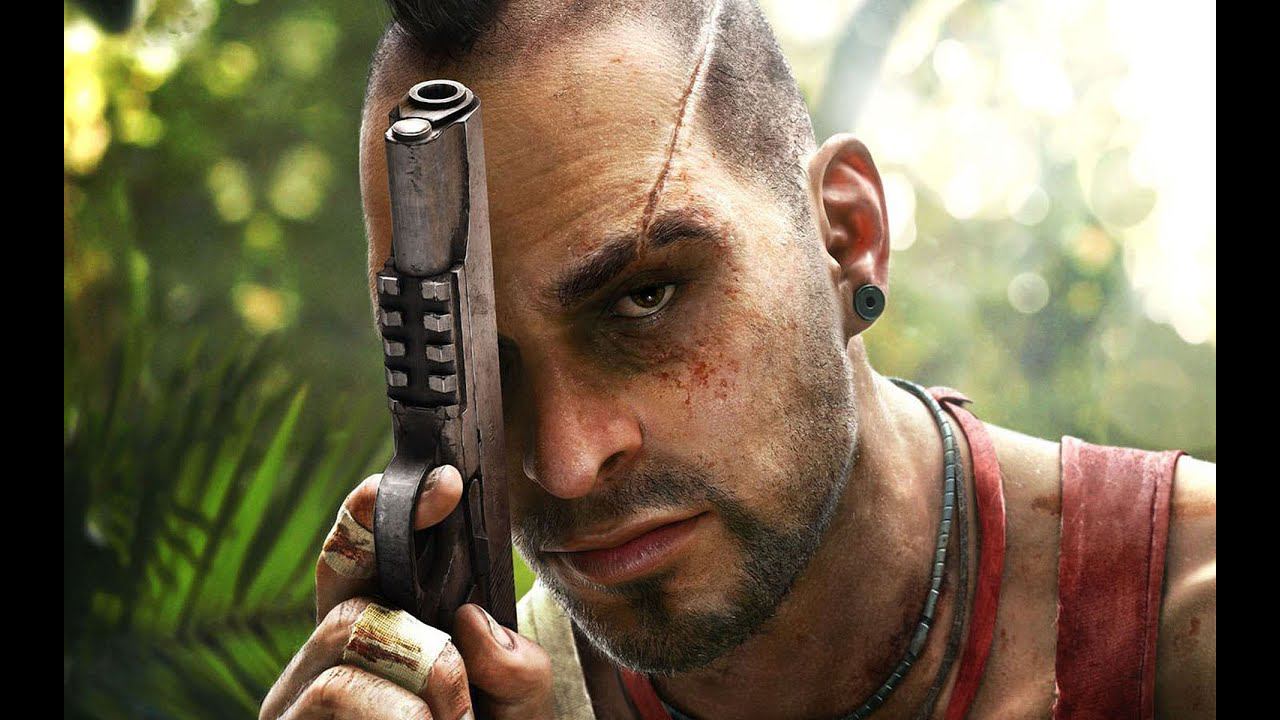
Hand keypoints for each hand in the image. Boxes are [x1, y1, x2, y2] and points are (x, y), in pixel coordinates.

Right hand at [259, 467, 553, 719]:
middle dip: (420, 643)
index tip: (446, 485)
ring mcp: (295, 708)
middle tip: (457, 697)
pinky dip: (398, 716)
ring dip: (420, 687)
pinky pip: (335, 692)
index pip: (355, 557)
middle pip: (349, 605)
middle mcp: (319, 669)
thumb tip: (470, 620)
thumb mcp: (515, 710)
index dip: (380, 511)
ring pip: (347, 642)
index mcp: (371, 640)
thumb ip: (513, 667)